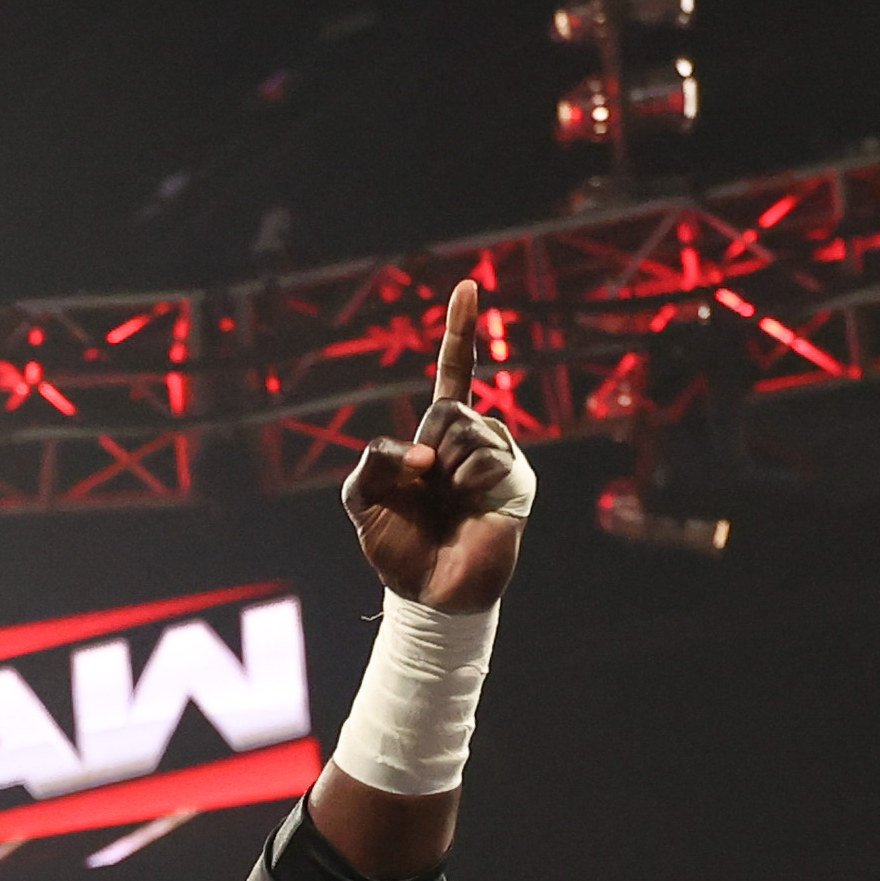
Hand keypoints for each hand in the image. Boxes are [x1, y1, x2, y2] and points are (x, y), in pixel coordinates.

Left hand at [340, 280, 531, 610]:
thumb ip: (373, 458)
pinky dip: (466, 482)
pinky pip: (485, 458)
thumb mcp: (361, 497)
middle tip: (430, 489)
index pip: (454, 373)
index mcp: (439, 433)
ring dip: (446, 470)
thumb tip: (426, 454)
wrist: (428, 593)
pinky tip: (470, 505)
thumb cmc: (398, 544)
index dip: (460, 332)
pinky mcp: (518, 480)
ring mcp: (499, 456)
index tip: (467, 287)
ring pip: (465, 429)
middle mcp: (475, 437)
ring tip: (451, 502)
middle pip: (448, 407)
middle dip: (426, 449)